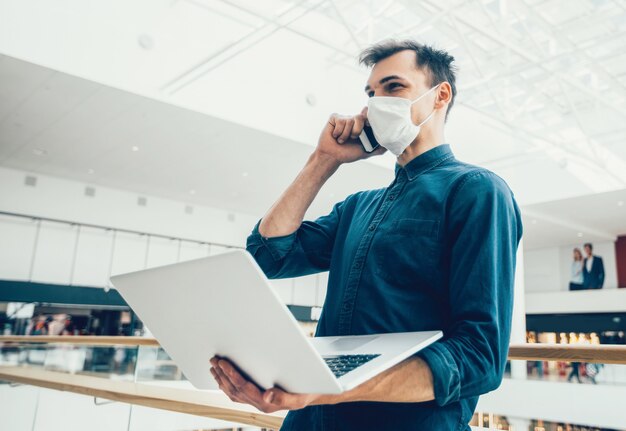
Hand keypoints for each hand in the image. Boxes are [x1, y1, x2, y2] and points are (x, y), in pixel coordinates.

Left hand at [209, 356, 326, 413]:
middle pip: (235, 390)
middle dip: (222, 374)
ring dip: (222, 379)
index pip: (244, 388)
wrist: (311, 396)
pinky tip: (223, 377)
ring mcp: (257, 403)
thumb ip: (282, 396)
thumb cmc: (306, 392)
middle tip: (214, 360)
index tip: (223, 363)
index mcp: (267, 403)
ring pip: (233, 393)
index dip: (232, 375)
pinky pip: (237, 394)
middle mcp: (259, 404)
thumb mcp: (298, 396)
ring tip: (214, 366)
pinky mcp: (256, 399)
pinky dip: (227, 385)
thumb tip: (267, 394)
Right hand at [315, 107, 385, 164]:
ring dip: (346, 134)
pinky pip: (340, 120)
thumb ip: (377, 149)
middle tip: (352, 139)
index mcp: (362, 126)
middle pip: (360, 117)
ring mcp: (344, 118)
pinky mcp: (334, 117)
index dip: (369, 117)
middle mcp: (353, 120)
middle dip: (357, 131)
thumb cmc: (347, 154)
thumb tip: (389, 146)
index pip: (369, 114)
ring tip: (342, 140)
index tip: (368, 125)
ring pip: (349, 120)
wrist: (332, 157)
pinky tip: (335, 136)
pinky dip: (338, 131)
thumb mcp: (365, 152)